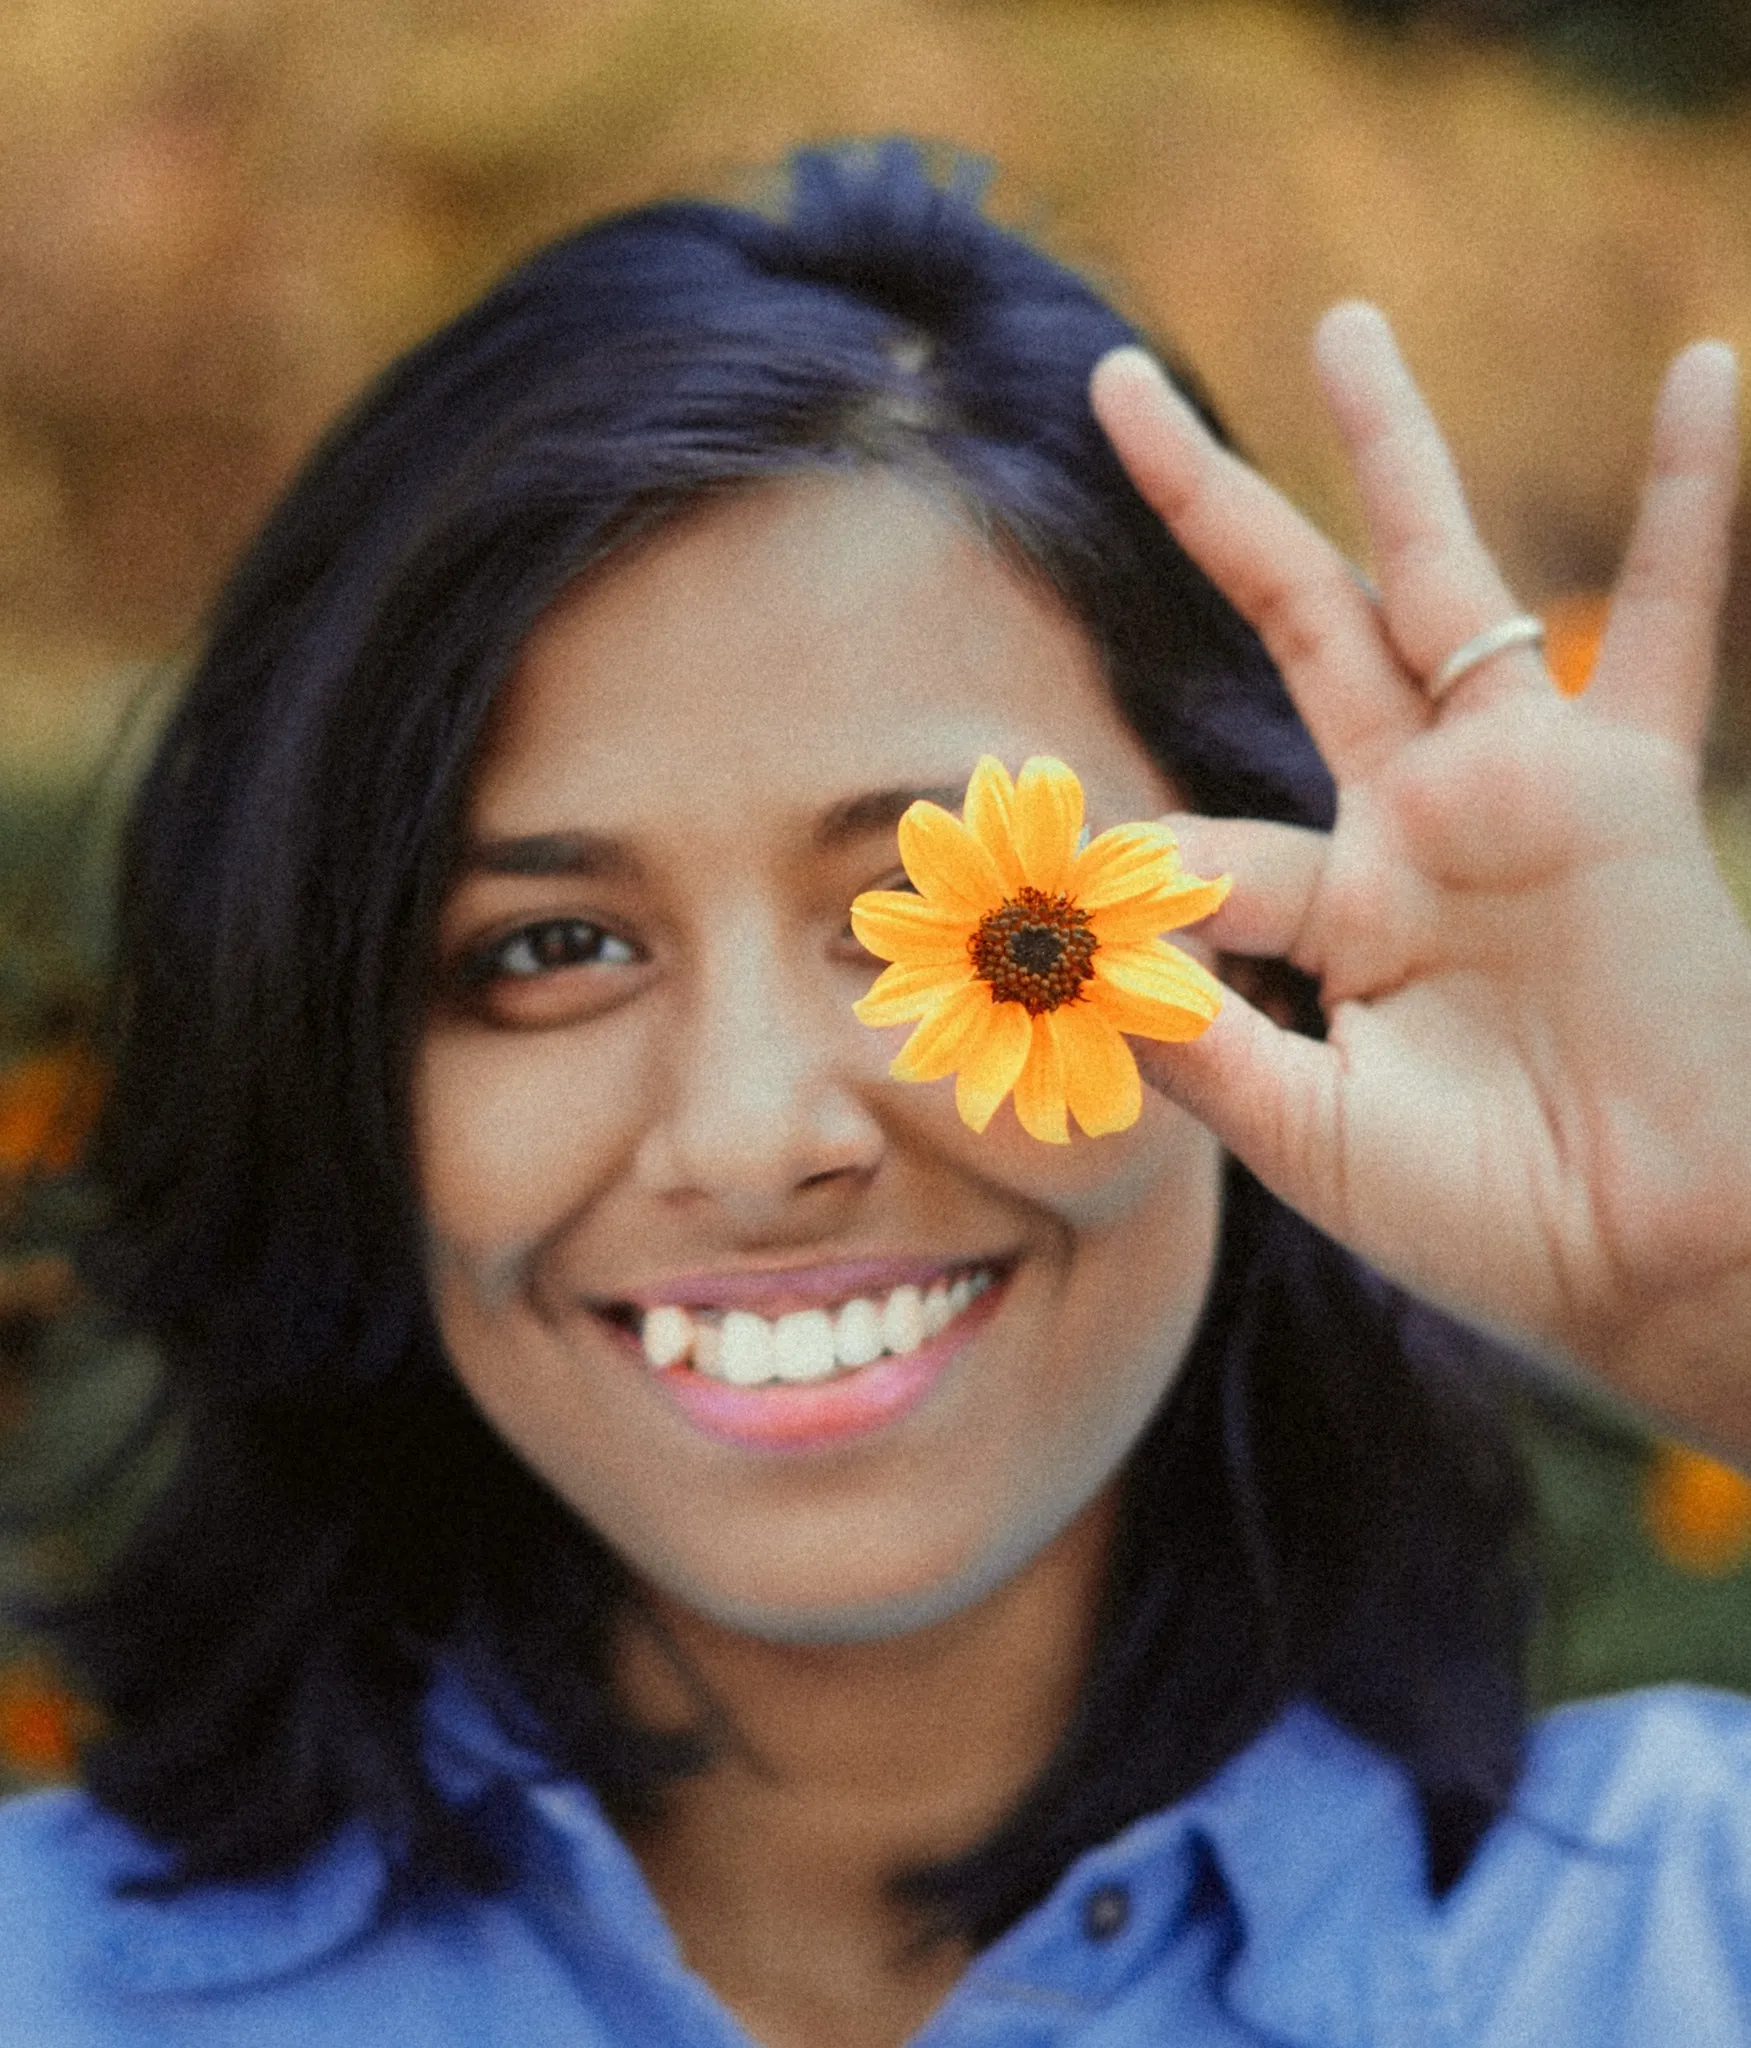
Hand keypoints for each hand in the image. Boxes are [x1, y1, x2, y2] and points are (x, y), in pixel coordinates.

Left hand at [1091, 307, 1750, 1456]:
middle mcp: (1408, 820)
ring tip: (1343, 327)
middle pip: (1291, 619)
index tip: (1022, 888)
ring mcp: (1512, 791)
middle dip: (1206, 505)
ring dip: (1392, 452)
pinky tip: (1701, 369)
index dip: (1110, 870)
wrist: (1645, 1260)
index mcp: (1326, 905)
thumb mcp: (1309, 1133)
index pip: (1190, 842)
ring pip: (1439, 582)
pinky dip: (1687, 506)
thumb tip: (1072, 963)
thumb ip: (1204, 1042)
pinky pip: (1664, 623)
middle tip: (1112, 380)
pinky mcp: (1623, 791)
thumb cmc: (1482, 1219)